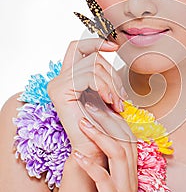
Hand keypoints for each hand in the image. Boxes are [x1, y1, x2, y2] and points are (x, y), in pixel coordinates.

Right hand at [47, 38, 128, 159]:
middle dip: (112, 73)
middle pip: (91, 55)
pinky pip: (89, 76)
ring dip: (112, 84)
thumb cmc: (103, 126)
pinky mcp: (60, 91)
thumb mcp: (106, 94)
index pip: (78, 47)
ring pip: (93, 65)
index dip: (96, 42)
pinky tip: (109, 102)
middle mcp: (60, 79)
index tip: (115, 46)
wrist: (95, 150)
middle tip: (121, 97)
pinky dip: (105, 87)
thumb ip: (104, 74)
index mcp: (69, 78)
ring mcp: (57, 84)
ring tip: (117, 104)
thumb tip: (112, 46)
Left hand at [73, 104, 137, 191]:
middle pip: (125, 141)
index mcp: (130, 173)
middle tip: (90, 104)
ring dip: (101, 137)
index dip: (114, 120)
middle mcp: (131, 178)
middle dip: (108, 121)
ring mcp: (124, 191)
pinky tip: (79, 156)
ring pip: (119, 156)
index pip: (127, 139)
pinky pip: (105, 182)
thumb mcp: (110, 189)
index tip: (98, 105)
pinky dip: (92, 166)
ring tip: (83, 123)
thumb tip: (96, 148)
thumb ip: (109, 169)